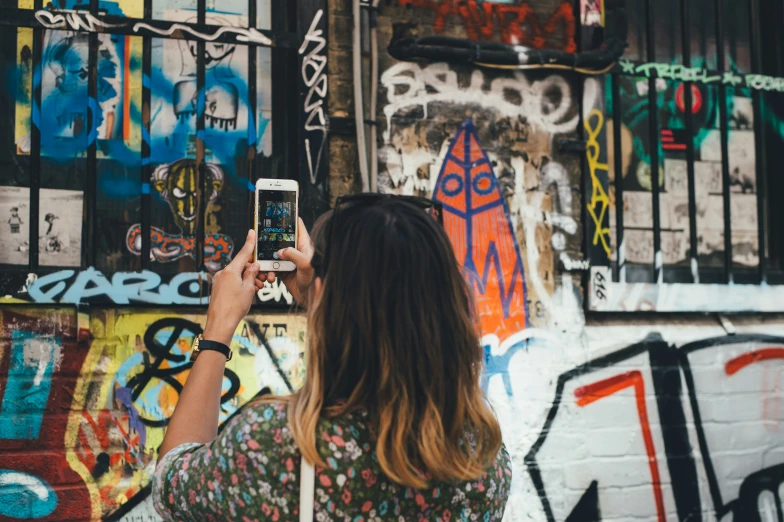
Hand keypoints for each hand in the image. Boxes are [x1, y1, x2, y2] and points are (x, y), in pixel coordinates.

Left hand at [203, 230, 259, 345]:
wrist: (220, 323)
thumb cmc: (235, 307)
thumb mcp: (249, 289)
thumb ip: (252, 274)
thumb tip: (253, 266)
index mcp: (231, 270)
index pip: (243, 253)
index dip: (250, 243)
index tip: (252, 232)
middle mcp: (223, 273)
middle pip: (242, 265)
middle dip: (254, 270)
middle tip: (264, 279)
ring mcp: (219, 281)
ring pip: (238, 274)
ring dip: (249, 279)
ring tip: (257, 289)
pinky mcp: (218, 288)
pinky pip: (232, 281)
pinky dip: (242, 284)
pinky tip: (248, 292)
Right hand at [254, 217, 313, 305]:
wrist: (309, 298)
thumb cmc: (313, 280)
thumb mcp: (306, 265)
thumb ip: (294, 255)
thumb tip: (281, 251)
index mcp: (304, 245)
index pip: (298, 227)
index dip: (291, 218)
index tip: (281, 211)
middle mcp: (296, 250)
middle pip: (281, 238)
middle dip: (272, 239)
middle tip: (262, 239)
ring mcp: (289, 260)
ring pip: (274, 253)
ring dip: (267, 259)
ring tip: (264, 264)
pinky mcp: (283, 269)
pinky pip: (272, 266)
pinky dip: (268, 270)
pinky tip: (269, 276)